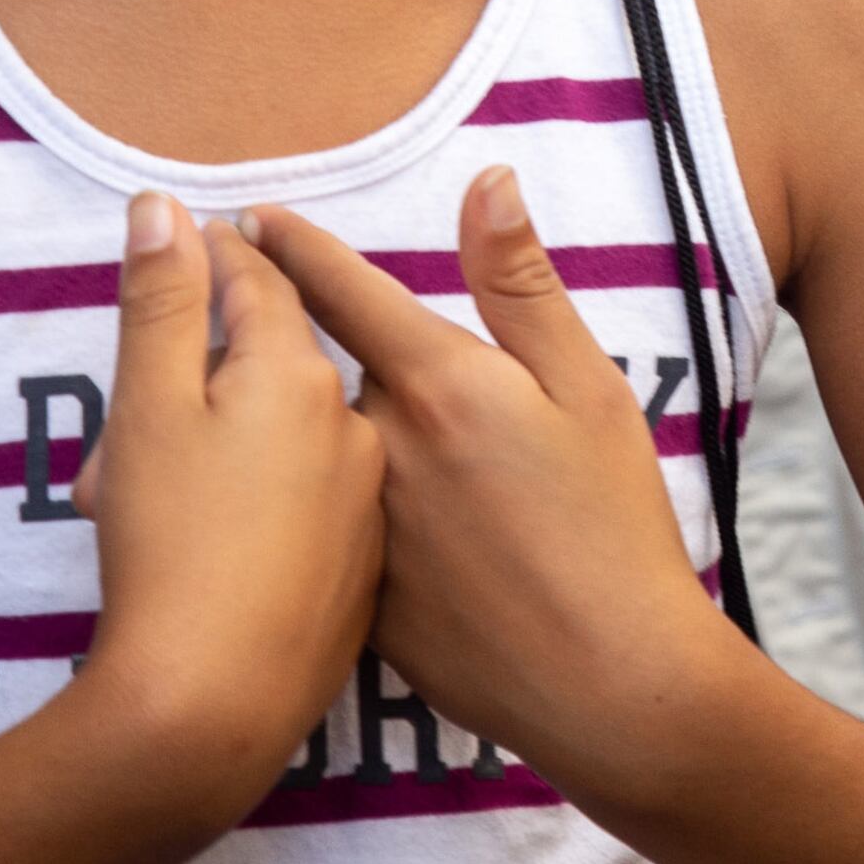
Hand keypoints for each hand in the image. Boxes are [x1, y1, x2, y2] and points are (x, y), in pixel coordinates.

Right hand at [71, 193, 384, 822]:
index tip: (190, 241)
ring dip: (211, 454)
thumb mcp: (146, 408)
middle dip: (189, 385)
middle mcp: (353, 431)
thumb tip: (163, 207)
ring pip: (279, 447)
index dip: (217, 259)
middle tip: (115, 443)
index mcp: (301, 378)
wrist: (212, 704)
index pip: (260, 284)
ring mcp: (365, 509)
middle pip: (265, 372)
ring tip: (132, 508)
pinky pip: (301, 511)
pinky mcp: (360, 577)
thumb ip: (158, 301)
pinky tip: (199, 553)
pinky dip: (249, 511)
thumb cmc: (170, 546)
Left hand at [248, 167, 740, 792]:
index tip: (250, 219)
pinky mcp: (358, 600)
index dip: (295, 250)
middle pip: (319, 379)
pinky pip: (328, 539)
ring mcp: (360, 530)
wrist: (606, 682)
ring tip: (331, 450)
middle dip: (302, 355)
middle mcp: (379, 449)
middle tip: (302, 342)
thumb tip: (487, 181)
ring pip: (319, 462)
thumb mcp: (588, 387)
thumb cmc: (612, 526)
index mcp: (438, 385)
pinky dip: (324, 526)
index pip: (343, 294)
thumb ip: (523, 284)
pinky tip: (347, 543)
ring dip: (308, 445)